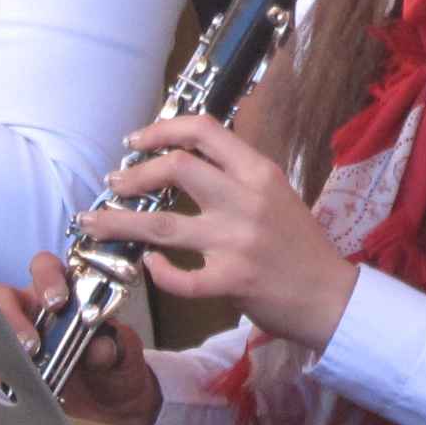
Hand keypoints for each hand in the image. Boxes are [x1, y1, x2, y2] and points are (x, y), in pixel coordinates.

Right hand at [0, 252, 162, 424]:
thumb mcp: (122, 355)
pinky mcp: (3, 366)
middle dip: (12, 314)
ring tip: (19, 365)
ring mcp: (13, 337)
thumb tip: (100, 347)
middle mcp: (32, 310)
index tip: (58, 301)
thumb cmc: (115, 367)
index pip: (46, 268)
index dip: (47, 278)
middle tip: (32, 343)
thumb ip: (113, 348)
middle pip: (4, 294)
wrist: (112, 403)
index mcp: (64, 293)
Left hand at [77, 114, 358, 352]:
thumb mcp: (276, 194)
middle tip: (114, 183)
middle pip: (177, 168)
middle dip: (134, 174)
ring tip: (95, 220)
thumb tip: (187, 162)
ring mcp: (236, 241)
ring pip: (162, 224)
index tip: (136, 141)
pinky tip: (148, 266)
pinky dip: (158, 272)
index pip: (205, 131)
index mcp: (259, 172)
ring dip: (120, 222)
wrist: (330, 294)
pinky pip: (180, 277)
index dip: (162, 130)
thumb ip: (238, 177)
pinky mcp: (230, 280)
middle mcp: (246, 199)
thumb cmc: (301, 244)